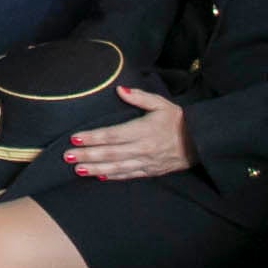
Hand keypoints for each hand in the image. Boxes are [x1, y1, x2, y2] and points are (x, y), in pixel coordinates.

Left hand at [65, 86, 192, 179]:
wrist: (199, 142)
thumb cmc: (177, 120)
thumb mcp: (161, 104)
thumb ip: (139, 97)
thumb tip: (119, 90)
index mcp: (143, 130)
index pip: (113, 135)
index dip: (93, 137)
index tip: (75, 137)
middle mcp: (143, 148)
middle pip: (110, 153)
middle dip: (88, 155)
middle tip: (68, 156)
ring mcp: (146, 162)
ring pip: (116, 167)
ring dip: (95, 168)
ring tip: (77, 169)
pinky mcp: (150, 171)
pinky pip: (128, 175)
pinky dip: (113, 176)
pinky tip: (98, 176)